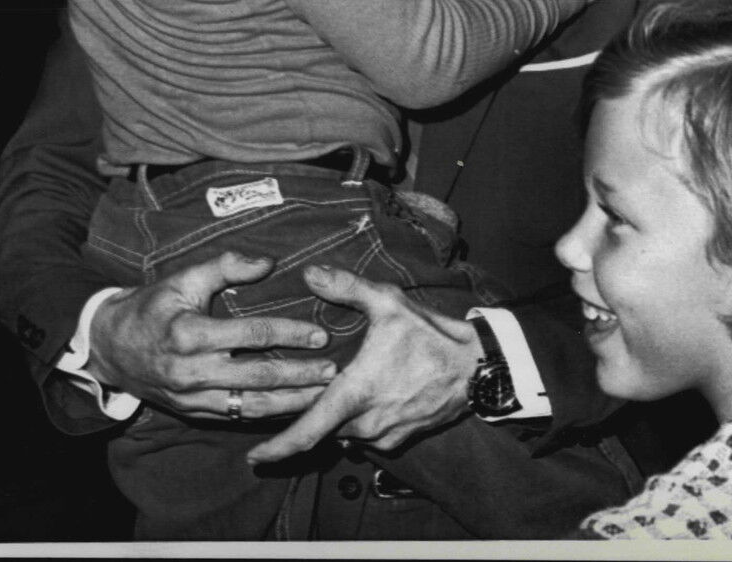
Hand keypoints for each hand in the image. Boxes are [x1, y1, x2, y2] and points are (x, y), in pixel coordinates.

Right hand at [86, 251, 336, 420]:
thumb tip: (268, 262)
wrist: (110, 347)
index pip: (252, 334)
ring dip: (290, 403)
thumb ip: (225, 266)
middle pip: (258, 376)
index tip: (320, 334)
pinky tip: (293, 410)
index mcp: (191, 334)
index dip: (289, 334)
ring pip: (251, 405)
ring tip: (323, 396)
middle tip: (333, 371)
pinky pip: (237, 416)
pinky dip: (267, 415)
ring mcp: (193, 397)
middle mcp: (193, 371)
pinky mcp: (194, 412)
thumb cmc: (152, 307)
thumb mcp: (183, 278)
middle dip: (299, 375)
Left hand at [244, 265, 479, 463]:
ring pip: (344, 433)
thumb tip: (310, 273)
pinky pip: (367, 435)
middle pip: (321, 430)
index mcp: (355, 394)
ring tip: (327, 394)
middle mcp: (366, 423)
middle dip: (304, 418)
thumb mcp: (390, 303)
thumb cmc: (433, 336)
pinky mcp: (402, 438)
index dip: (276, 449)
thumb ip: (347, 288)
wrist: (478, 366)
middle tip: (284, 400)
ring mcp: (385, 434)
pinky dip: (357, 422)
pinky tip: (361, 399)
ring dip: (333, 419)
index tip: (253, 457)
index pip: (306, 432)